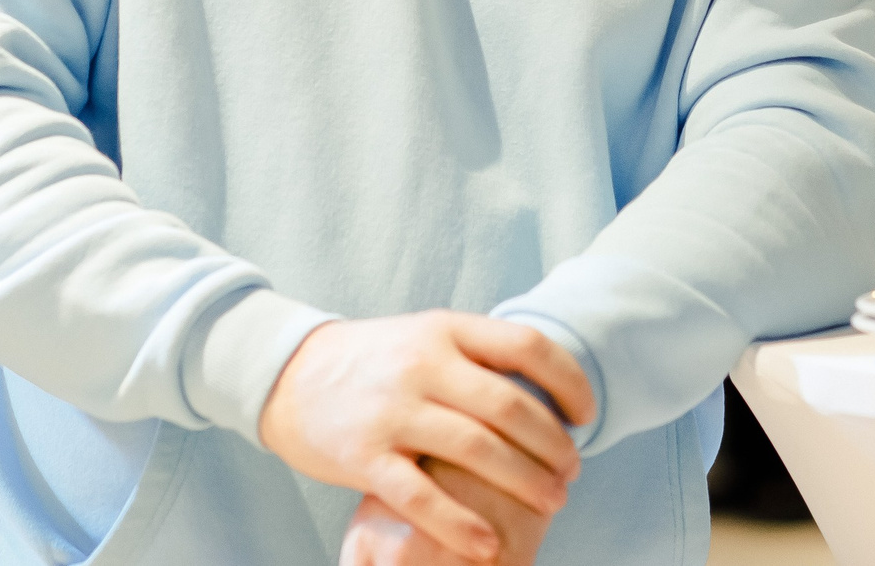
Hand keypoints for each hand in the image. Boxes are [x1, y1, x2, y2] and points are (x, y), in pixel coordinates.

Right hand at [259, 312, 592, 563]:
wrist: (289, 375)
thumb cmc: (376, 361)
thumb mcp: (427, 336)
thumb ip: (479, 356)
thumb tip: (550, 392)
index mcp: (446, 329)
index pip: (528, 346)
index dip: (569, 382)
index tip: (585, 416)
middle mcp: (423, 365)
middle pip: (511, 407)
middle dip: (554, 446)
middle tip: (572, 472)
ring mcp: (393, 411)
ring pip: (478, 451)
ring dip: (525, 482)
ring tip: (551, 502)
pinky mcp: (363, 456)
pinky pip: (422, 498)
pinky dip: (462, 525)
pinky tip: (489, 546)